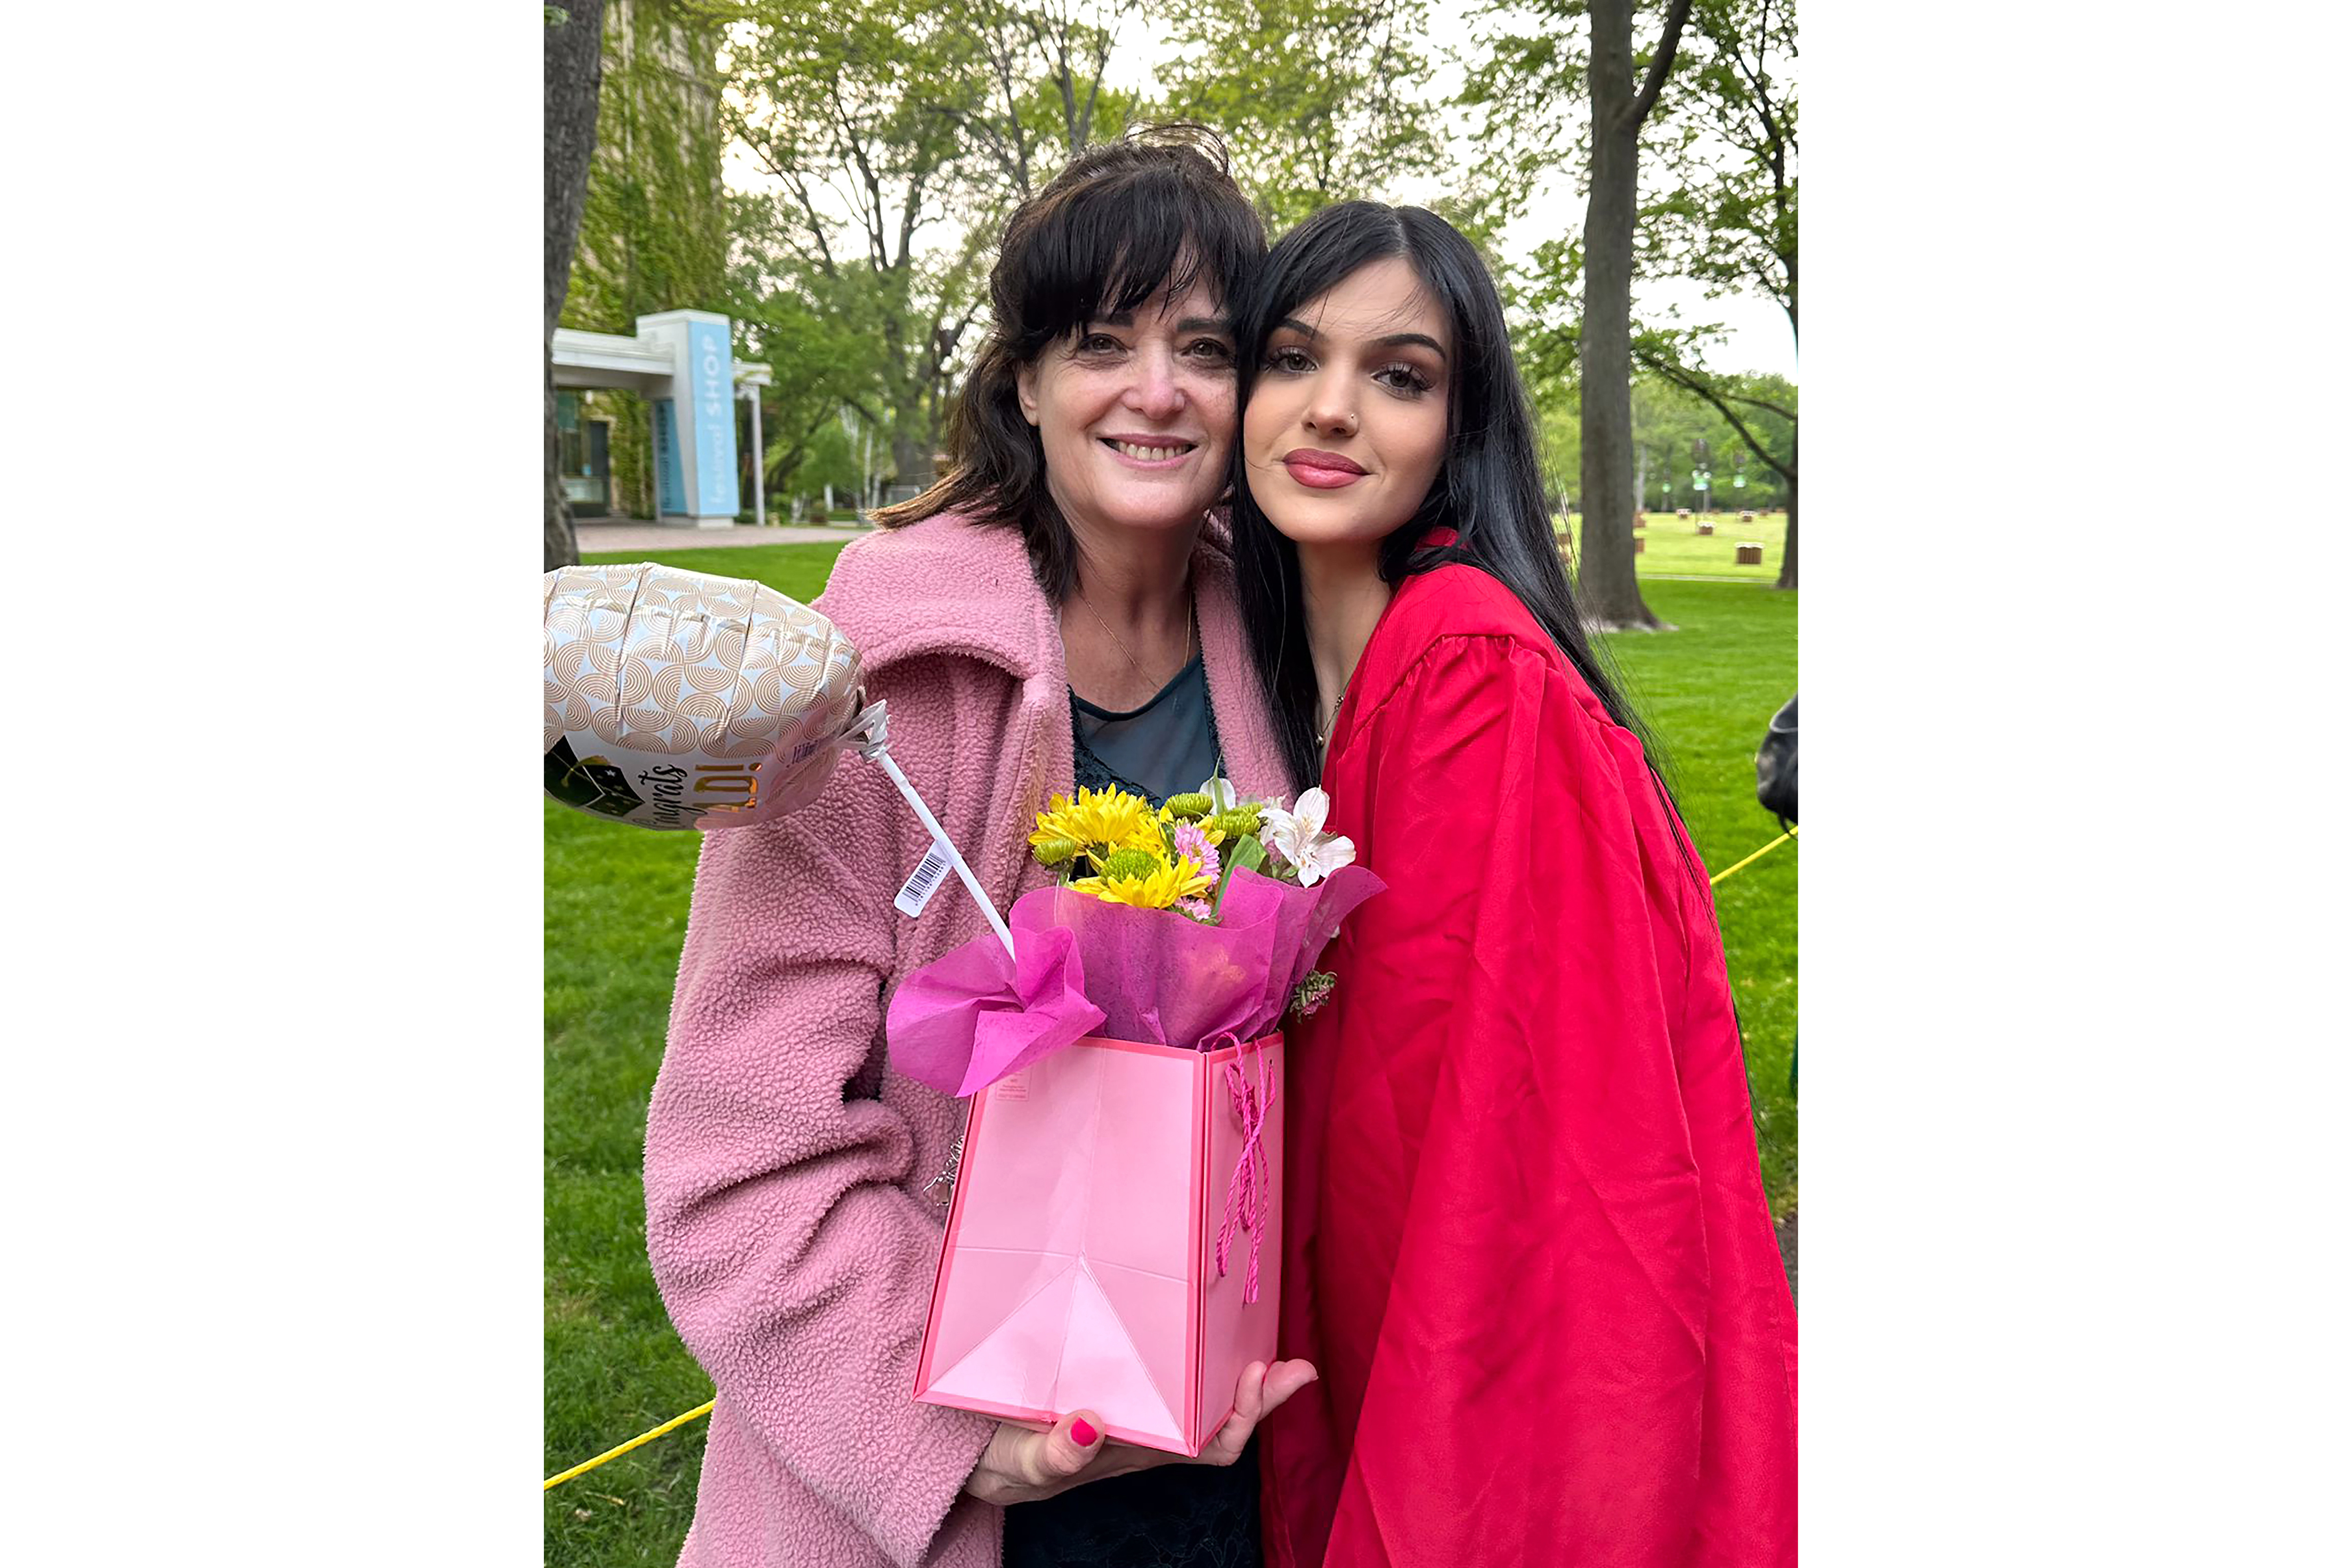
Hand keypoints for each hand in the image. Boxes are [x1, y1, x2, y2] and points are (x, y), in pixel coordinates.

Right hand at [961, 1358, 1318, 1505]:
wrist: (971, 1453)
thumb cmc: (1001, 1458)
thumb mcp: (1021, 1459)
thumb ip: (1054, 1453)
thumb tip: (1090, 1426)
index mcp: (1137, 1450)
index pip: (1211, 1444)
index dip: (1244, 1416)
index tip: (1258, 1374)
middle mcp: (1147, 1431)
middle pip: (1221, 1419)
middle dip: (1262, 1394)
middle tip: (1295, 1362)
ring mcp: (1135, 1407)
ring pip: (1201, 1396)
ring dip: (1236, 1372)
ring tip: (1267, 1341)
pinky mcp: (1114, 1381)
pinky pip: (1169, 1372)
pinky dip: (1196, 1352)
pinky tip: (1200, 1324)